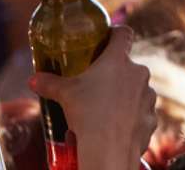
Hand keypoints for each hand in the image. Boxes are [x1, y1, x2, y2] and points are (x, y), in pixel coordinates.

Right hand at [30, 27, 156, 169]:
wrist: (108, 151)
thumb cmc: (87, 115)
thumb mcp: (65, 95)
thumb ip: (49, 83)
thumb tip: (33, 80)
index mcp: (118, 60)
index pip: (124, 33)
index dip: (116, 34)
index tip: (107, 40)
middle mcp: (138, 73)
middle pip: (128, 66)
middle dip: (116, 75)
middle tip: (99, 86)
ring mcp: (148, 96)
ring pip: (138, 90)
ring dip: (127, 97)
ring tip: (108, 111)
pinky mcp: (152, 118)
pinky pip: (143, 114)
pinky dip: (133, 119)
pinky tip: (119, 128)